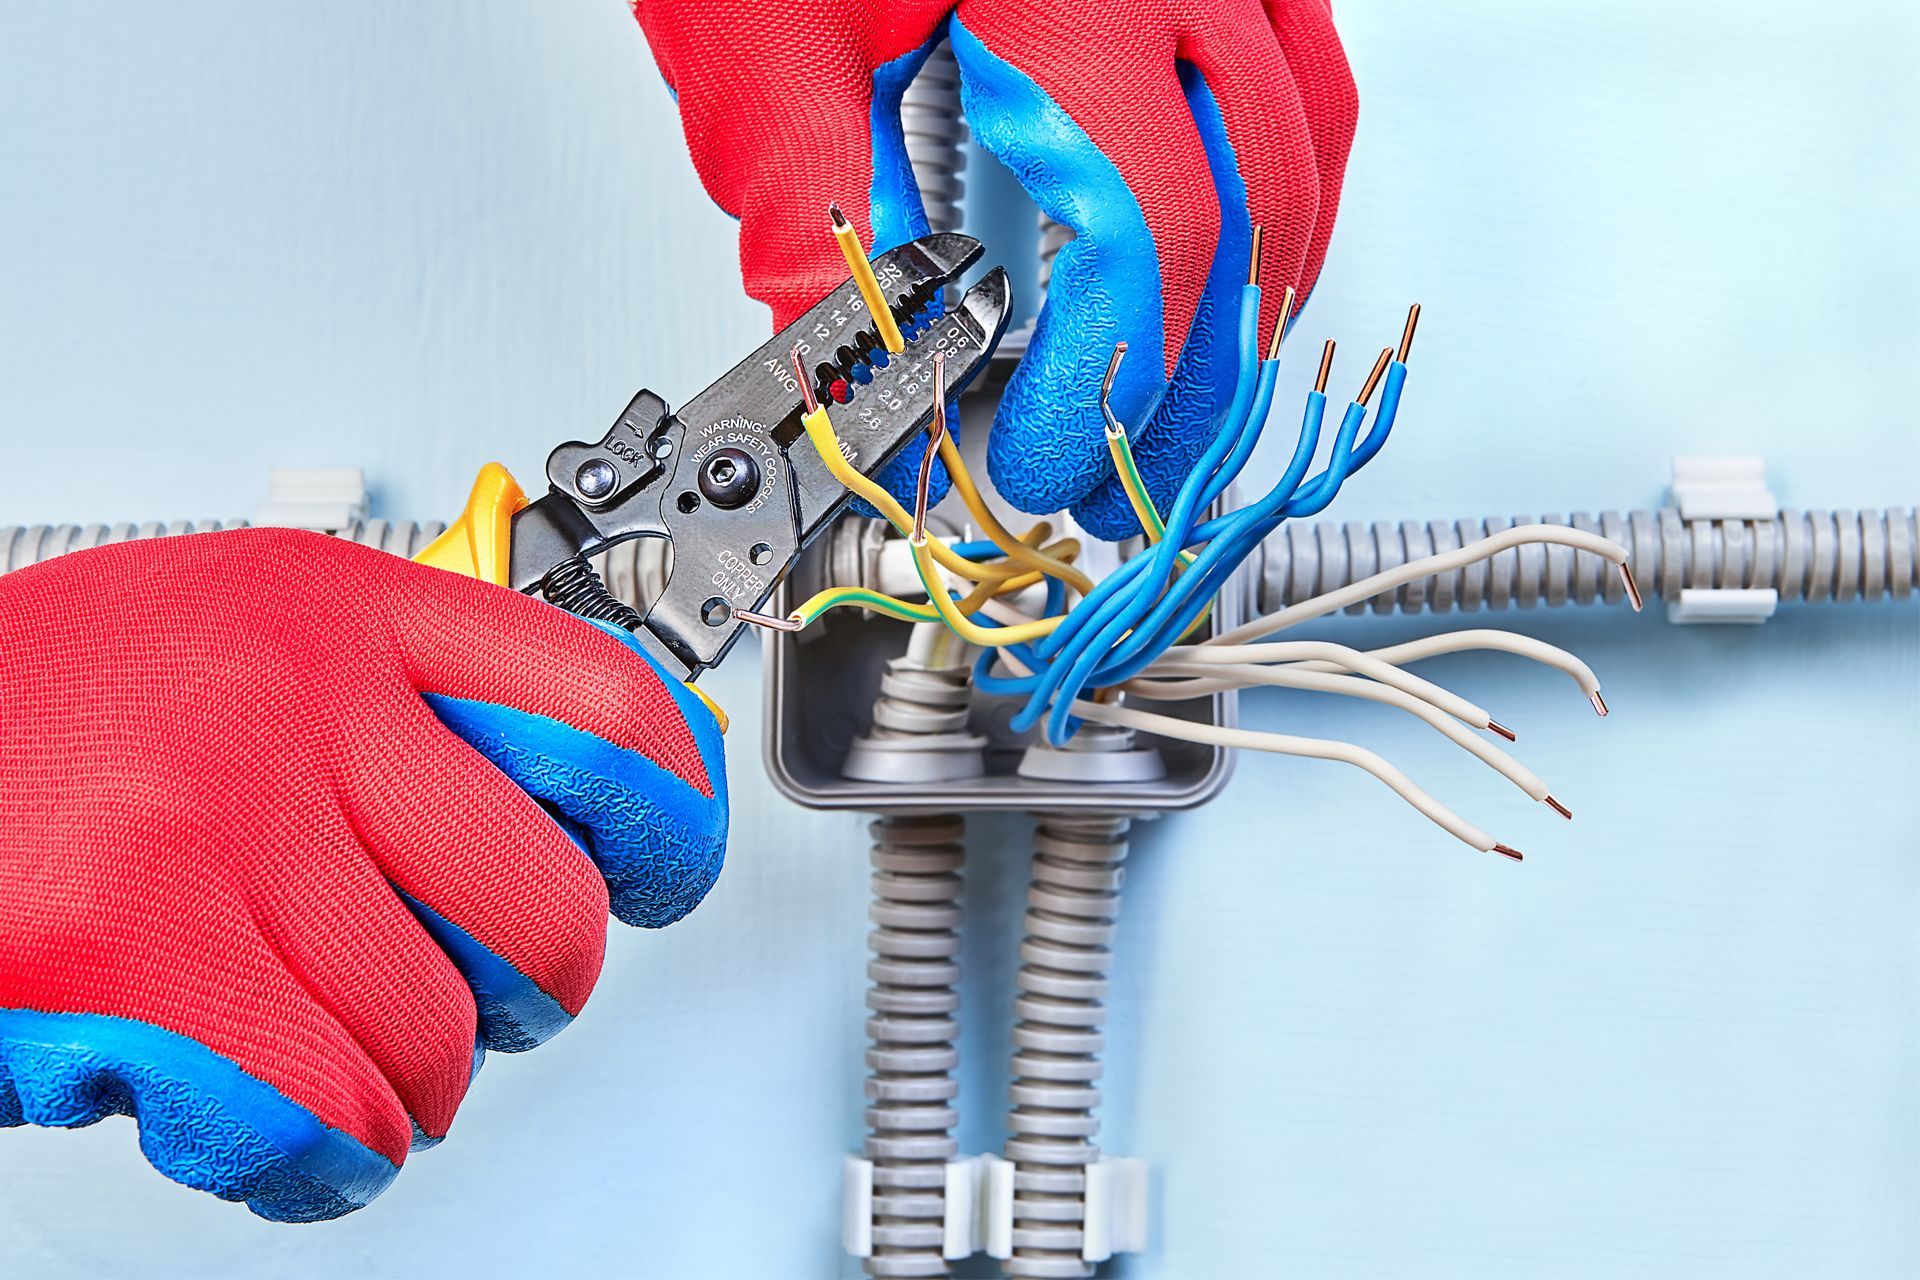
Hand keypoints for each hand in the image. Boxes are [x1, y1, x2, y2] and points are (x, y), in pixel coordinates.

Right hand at [0, 530, 726, 1219]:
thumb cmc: (45, 726)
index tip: (659, 871)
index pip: (604, 712)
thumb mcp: (242, 643)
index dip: (669, 818)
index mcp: (335, 609)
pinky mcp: (120, 958)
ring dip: (393, 1086)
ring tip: (306, 1041)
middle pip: (546, 908)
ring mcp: (205, 824)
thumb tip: (599, 797)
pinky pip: (322, 1115)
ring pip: (434, 1038)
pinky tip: (258, 1114)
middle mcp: (287, 699)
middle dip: (524, 997)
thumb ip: (406, 706)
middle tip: (464, 998)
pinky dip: (313, 1157)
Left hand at [631, 0, 1355, 539]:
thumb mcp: (760, 29)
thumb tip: (841, 356)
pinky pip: (1301, 60)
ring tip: (1195, 377)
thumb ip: (806, 206)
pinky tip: (1226, 229)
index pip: (1146, 230)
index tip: (1055, 460)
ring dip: (1263, 279)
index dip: (1111, 379)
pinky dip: (1278, 172)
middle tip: (1130, 460)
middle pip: (1257, 199)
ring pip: (1311, 130)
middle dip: (1199, 365)